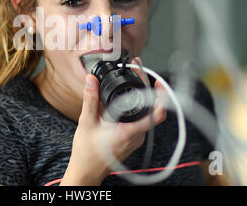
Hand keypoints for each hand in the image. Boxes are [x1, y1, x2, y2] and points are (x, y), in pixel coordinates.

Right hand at [60, 57, 166, 185]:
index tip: (157, 82)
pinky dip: (136, 108)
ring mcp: (135, 139)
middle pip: (152, 110)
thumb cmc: (87, 153)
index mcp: (129, 131)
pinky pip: (139, 121)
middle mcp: (136, 136)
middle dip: (148, 90)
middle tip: (141, 74)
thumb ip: (90, 99)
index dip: (160, 97)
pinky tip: (127, 100)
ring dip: (142, 99)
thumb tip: (92, 80)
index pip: (156, 114)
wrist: (87, 172)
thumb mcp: (86, 122)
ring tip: (136, 83)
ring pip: (146, 115)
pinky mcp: (131, 140)